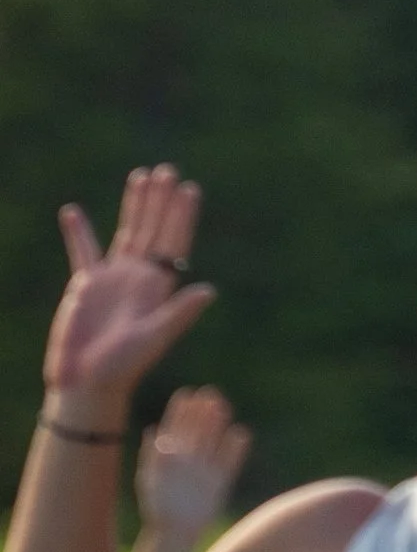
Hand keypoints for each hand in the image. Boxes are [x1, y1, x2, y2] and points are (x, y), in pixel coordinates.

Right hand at [44, 167, 217, 408]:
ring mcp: (113, 279)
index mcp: (158, 287)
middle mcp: (138, 278)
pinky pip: (82, 251)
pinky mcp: (86, 285)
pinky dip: (78, 232)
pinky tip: (72, 211)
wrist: (88, 381)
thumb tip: (209, 290)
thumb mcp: (155, 336)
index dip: (182, 217)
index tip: (190, 189)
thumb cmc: (124, 365)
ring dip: (134, 206)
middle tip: (168, 171)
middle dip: (160, 202)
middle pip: (154, 230)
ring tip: (140, 176)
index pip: (174, 244)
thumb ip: (179, 312)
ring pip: (126, 233)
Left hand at [134, 385, 251, 547]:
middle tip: (210, 393)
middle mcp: (189, 459)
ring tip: (224, 406)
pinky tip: (241, 434)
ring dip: (218, 424)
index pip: (175, 427)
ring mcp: (205, 469)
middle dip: (202, 412)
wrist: (174, 532)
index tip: (186, 394)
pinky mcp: (220, 481)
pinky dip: (236, 449)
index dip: (180, 411)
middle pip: (197, 430)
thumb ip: (153, 457)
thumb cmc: (157, 507)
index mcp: (169, 456)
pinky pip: (231, 461)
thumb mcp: (150, 480)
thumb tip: (154, 432)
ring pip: (213, 441)